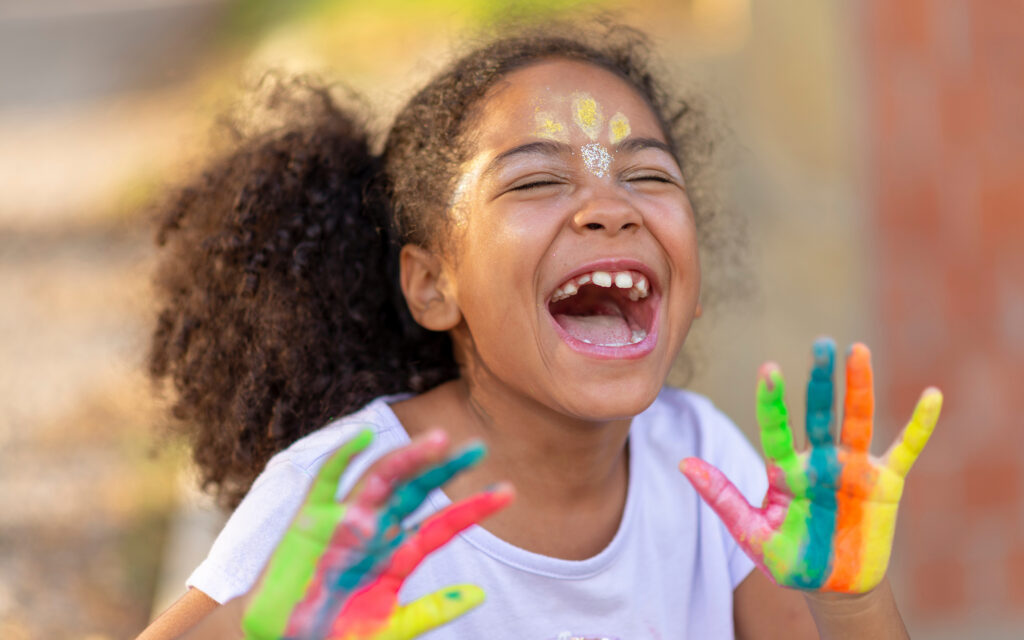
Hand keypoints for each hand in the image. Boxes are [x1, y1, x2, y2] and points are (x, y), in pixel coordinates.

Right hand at [241, 429, 512, 638]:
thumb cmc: (337, 635)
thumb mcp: (393, 627)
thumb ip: (432, 610)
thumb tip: (480, 595)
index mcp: (396, 555)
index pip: (442, 524)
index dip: (473, 508)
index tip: (508, 491)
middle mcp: (375, 531)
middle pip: (417, 491)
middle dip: (446, 468)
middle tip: (479, 448)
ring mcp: (343, 521)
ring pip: (382, 479)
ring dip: (408, 458)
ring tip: (439, 440)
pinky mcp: (309, 520)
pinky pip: (326, 481)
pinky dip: (342, 456)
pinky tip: (364, 436)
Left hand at [680, 339, 941, 592]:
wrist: (833, 587)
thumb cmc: (791, 559)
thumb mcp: (752, 532)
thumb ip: (722, 496)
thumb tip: (683, 462)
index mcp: (785, 470)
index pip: (775, 428)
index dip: (772, 401)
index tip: (768, 369)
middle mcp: (820, 461)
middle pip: (819, 413)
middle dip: (820, 380)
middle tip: (821, 344)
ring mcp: (854, 469)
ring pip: (857, 420)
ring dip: (859, 388)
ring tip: (858, 351)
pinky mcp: (885, 484)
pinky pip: (906, 449)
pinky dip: (920, 425)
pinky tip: (932, 396)